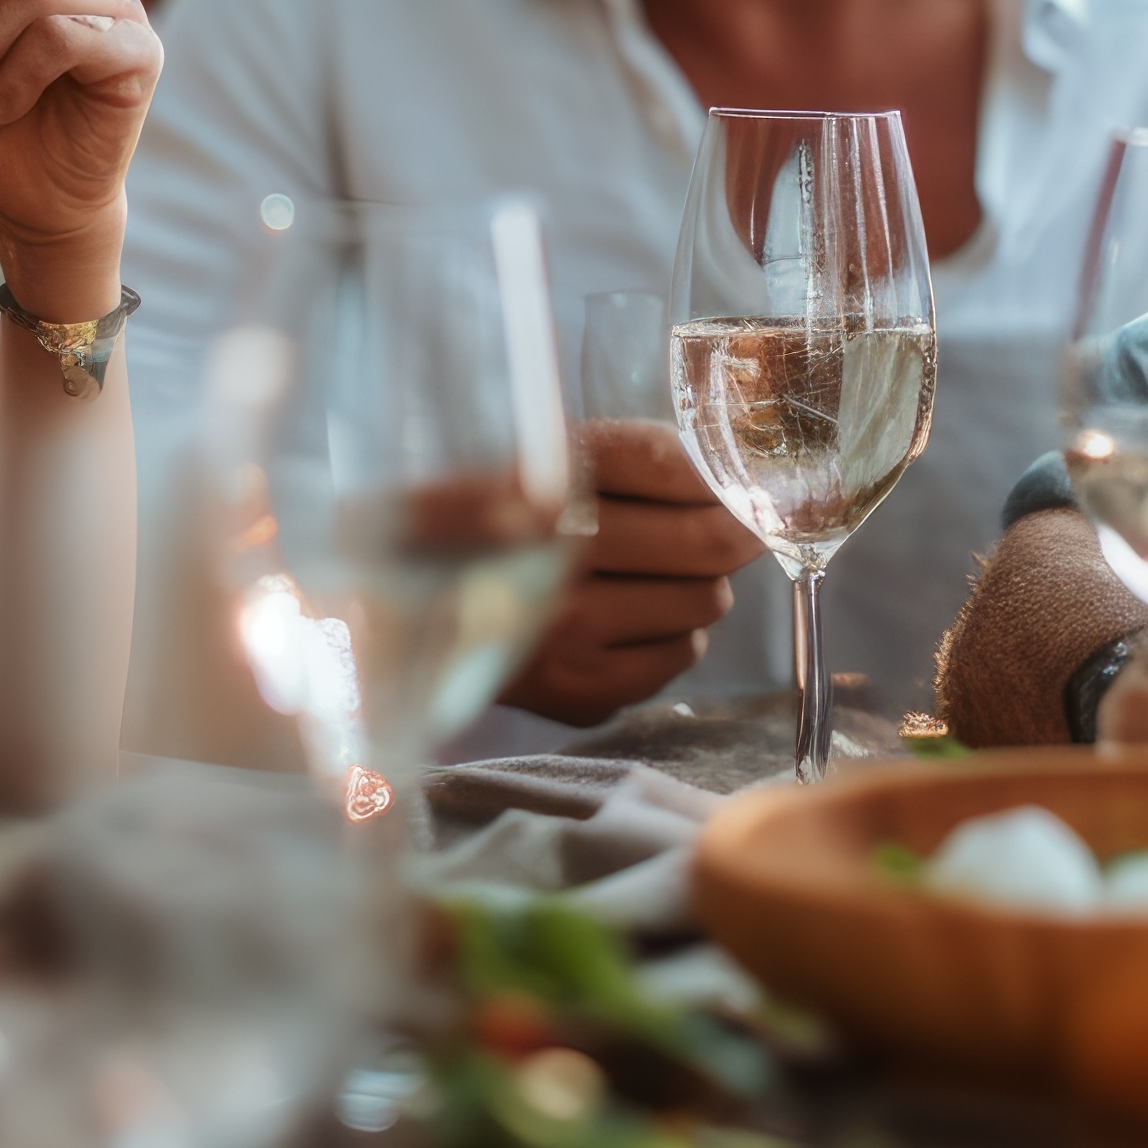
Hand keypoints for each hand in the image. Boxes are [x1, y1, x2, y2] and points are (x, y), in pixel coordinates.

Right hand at [496, 422, 765, 725]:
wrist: (405, 615)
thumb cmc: (490, 526)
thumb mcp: (541, 462)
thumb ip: (634, 456)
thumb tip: (739, 476)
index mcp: (537, 478)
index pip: (670, 463)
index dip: (722, 468)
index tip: (742, 473)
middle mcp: (550, 557)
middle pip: (708, 540)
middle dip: (732, 526)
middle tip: (730, 521)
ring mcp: (564, 632)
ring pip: (706, 600)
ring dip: (696, 582)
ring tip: (649, 572)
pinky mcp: (577, 692)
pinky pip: (681, 655)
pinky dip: (672, 633)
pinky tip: (627, 617)